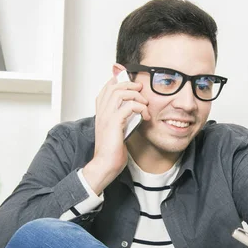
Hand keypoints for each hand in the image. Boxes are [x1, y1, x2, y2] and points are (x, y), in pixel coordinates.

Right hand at [83, 73, 149, 193]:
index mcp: (101, 114)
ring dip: (136, 95)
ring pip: (120, 93)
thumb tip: (135, 114)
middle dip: (130, 85)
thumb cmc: (111, 153)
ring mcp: (106, 117)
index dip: (119, 82)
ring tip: (144, 104)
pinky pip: (129, 106)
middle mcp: (102, 112)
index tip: (132, 85)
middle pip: (113, 86)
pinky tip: (145, 116)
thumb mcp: (117, 132)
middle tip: (141, 90)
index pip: (106, 89)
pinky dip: (140, 108)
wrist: (105, 166)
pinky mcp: (114, 123)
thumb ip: (122, 121)